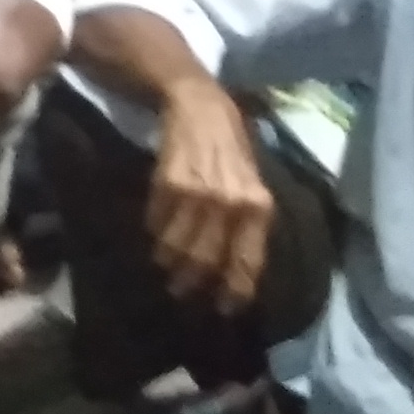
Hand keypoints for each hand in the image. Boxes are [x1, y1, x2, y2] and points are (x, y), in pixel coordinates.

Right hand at [146, 83, 277, 314]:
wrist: (199, 105)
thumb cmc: (231, 148)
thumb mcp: (252, 185)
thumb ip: (246, 224)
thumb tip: (233, 268)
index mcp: (258, 207)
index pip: (246, 262)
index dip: (234, 290)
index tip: (224, 308)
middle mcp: (231, 204)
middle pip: (206, 261)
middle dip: (192, 281)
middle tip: (181, 290)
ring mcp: (198, 195)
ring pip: (178, 247)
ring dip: (168, 261)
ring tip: (165, 265)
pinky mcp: (168, 185)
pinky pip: (158, 223)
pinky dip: (155, 231)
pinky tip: (157, 229)